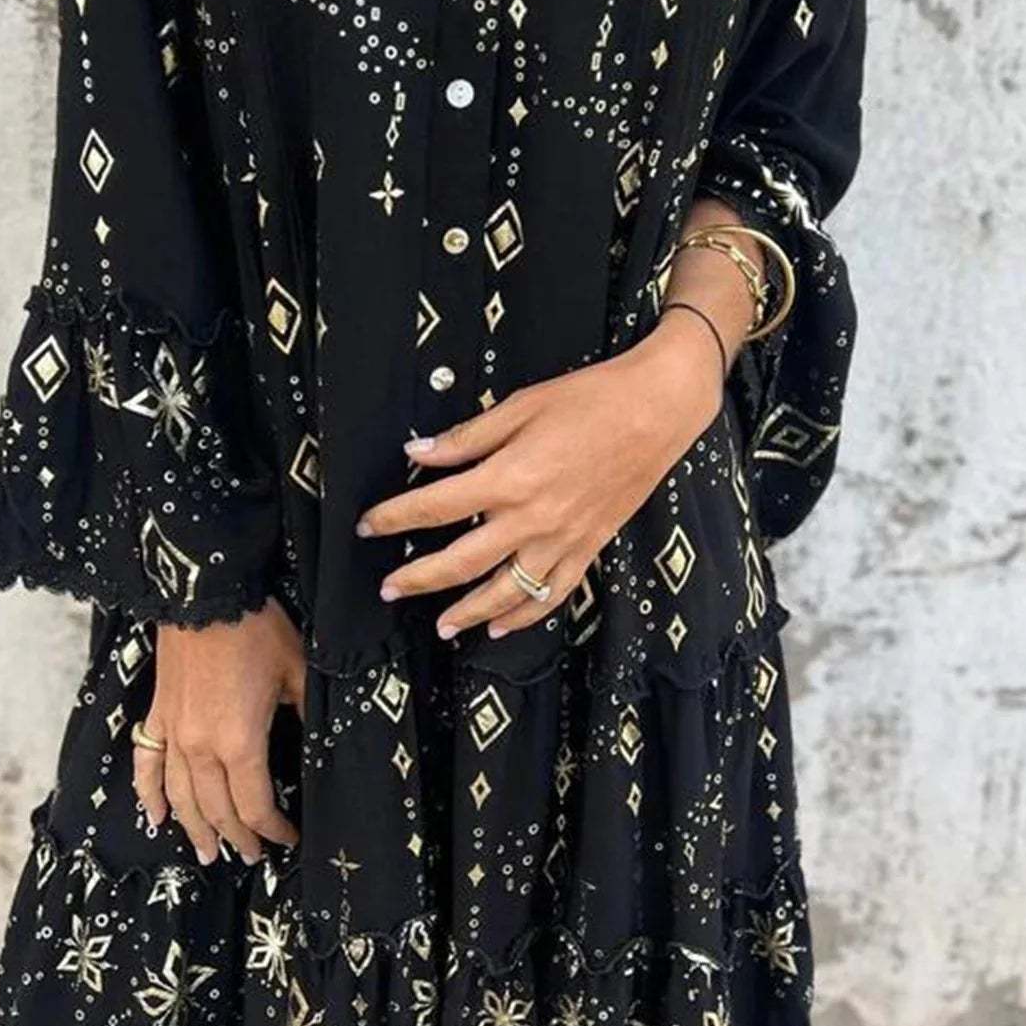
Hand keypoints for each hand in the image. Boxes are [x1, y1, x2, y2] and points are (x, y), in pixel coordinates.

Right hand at [132, 596, 305, 864]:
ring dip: (194, 829)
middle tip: (250, 855)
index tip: (288, 837)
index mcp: (240, 743)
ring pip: (180, 797)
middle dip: (237, 837)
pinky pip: (146, 763)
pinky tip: (154, 816)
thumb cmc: (256, 629)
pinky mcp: (157, 714)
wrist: (206, 592)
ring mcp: (173, 732)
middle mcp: (201, 748)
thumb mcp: (296, 670)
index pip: (255, 805)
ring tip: (206, 853)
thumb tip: (312, 739)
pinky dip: (148, 794)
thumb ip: (303, 712)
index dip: (272, 829)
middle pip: (217, 810)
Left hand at [356, 313, 724, 639]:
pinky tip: (500, 626)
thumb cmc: (589, 399)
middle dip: (417, 578)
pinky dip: (524, 616)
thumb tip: (417, 452)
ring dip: (467, 612)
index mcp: (508, 478)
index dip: (394, 518)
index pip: (434, 508)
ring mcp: (562, 540)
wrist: (657, 409)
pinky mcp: (588, 548)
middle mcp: (531, 519)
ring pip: (505, 592)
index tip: (368, 525)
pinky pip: (552, 594)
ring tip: (440, 625)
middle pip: (460, 562)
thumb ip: (467, 438)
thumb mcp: (520, 406)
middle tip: (388, 588)